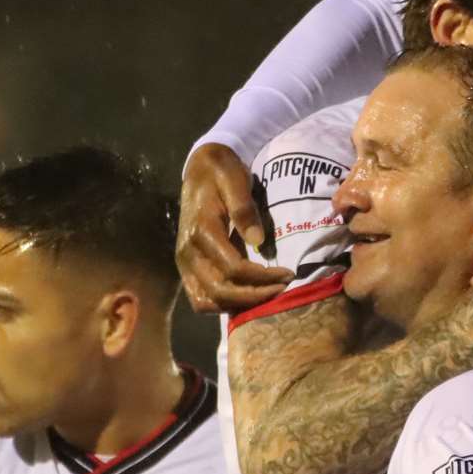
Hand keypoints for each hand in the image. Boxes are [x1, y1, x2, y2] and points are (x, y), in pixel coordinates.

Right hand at [176, 144, 291, 313]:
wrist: (200, 168)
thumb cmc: (222, 171)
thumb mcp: (235, 180)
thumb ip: (244, 209)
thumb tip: (258, 241)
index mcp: (201, 230)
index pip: (232, 268)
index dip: (262, 277)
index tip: (288, 274)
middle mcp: (187, 251)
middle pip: (220, 291)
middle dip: (254, 296)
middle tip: (283, 289)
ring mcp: (184, 262)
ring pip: (206, 301)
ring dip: (238, 305)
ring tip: (267, 295)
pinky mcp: (186, 267)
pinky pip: (200, 298)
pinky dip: (222, 304)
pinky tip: (247, 295)